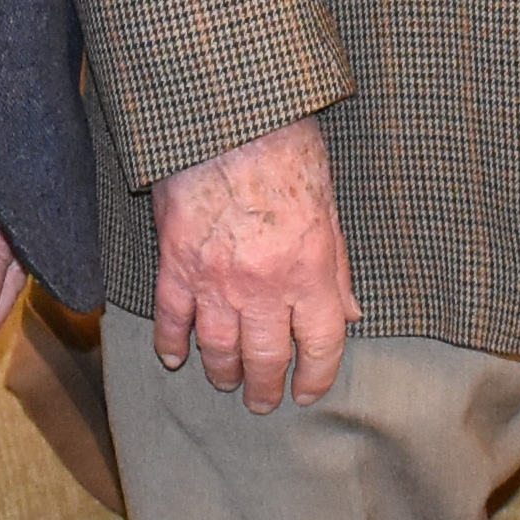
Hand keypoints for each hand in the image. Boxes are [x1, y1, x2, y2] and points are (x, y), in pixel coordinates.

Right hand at [149, 116, 354, 411]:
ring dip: (223, 373)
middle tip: (264, 402)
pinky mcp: (176, 263)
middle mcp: (265, 286)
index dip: (317, 376)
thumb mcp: (329, 206)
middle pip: (267, 358)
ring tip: (226, 384)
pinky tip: (175, 357)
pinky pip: (172, 317)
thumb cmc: (287, 147)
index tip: (309, 391)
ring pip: (218, 348)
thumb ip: (336, 268)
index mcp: (310, 270)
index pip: (321, 344)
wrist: (229, 116)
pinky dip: (173, 343)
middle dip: (266, 388)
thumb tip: (346, 313)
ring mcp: (216, 279)